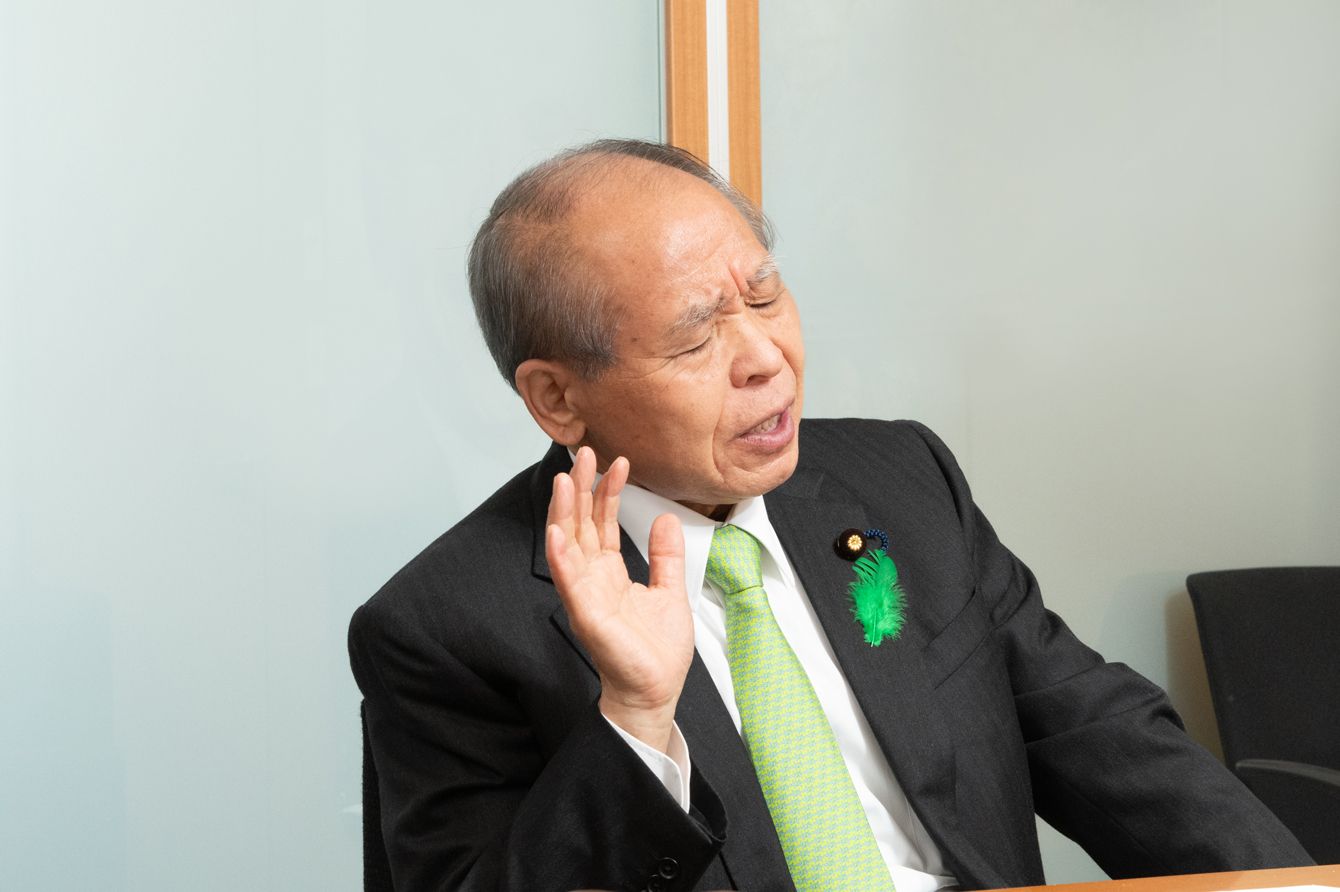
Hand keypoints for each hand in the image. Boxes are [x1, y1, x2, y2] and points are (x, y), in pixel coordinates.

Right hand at [546, 447, 694, 753]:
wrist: (656, 691)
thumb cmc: (656, 650)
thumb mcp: (670, 591)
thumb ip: (666, 555)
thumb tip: (666, 518)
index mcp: (609, 573)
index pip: (602, 523)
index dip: (607, 491)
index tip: (619, 461)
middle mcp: (592, 579)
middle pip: (580, 524)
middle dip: (580, 488)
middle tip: (583, 452)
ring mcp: (586, 596)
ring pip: (568, 545)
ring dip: (564, 512)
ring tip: (564, 479)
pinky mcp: (587, 615)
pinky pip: (569, 581)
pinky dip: (561, 555)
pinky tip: (557, 531)